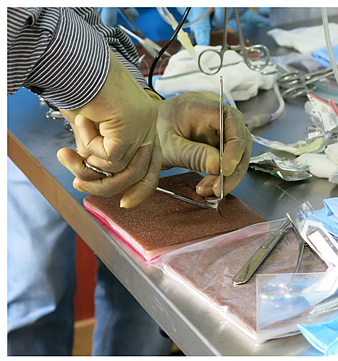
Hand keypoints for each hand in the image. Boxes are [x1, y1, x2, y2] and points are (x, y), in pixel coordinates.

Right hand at [57, 52, 161, 207]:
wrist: (76, 61)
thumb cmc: (80, 91)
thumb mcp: (91, 133)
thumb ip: (97, 156)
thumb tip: (90, 181)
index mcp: (146, 128)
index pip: (152, 169)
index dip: (141, 191)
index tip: (125, 205)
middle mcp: (150, 128)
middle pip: (138, 176)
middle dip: (105, 186)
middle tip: (77, 186)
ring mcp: (145, 127)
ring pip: (122, 171)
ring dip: (90, 167)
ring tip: (68, 155)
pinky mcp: (132, 128)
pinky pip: (109, 157)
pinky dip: (89, 146)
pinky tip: (83, 123)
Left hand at [156, 92, 252, 196]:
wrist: (147, 133)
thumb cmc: (154, 132)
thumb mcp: (169, 146)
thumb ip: (193, 154)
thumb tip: (218, 166)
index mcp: (202, 105)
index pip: (231, 121)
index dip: (234, 147)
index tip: (225, 170)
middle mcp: (216, 114)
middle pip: (240, 139)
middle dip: (234, 168)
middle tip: (219, 188)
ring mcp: (220, 129)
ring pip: (238, 153)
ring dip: (229, 176)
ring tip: (211, 190)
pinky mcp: (219, 142)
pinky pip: (229, 160)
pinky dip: (222, 176)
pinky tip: (210, 186)